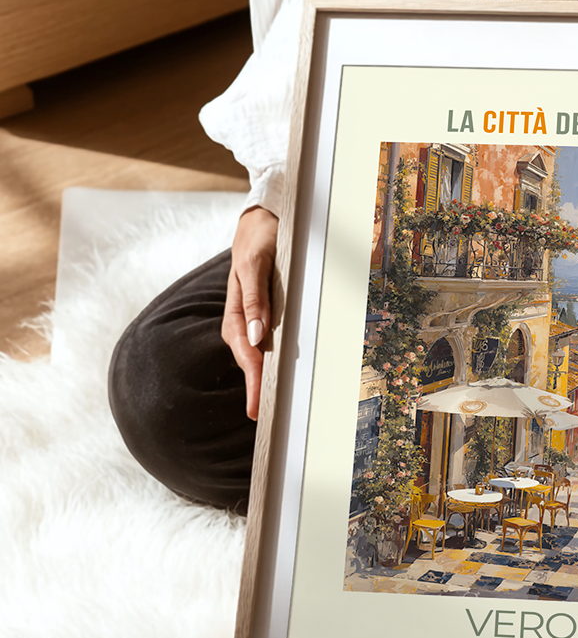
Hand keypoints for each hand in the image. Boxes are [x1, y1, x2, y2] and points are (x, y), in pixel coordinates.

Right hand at [222, 207, 278, 420]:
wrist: (264, 218)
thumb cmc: (260, 238)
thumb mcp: (256, 262)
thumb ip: (255, 297)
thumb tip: (256, 336)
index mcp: (238, 309)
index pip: (245, 352)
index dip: (252, 381)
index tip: (256, 407)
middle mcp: (244, 318)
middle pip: (250, 359)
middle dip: (257, 388)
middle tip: (264, 418)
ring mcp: (255, 317)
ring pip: (258, 354)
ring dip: (263, 378)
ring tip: (270, 406)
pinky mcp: (266, 313)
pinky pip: (268, 342)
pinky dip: (272, 361)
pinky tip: (280, 375)